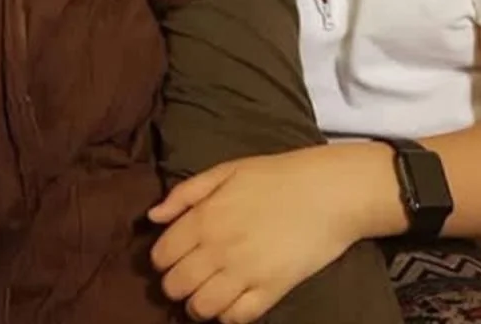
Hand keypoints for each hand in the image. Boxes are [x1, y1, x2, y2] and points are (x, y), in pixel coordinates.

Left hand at [147, 144, 398, 322]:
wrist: (327, 192)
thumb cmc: (274, 176)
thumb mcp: (225, 171)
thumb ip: (185, 193)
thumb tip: (152, 217)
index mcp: (204, 217)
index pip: (162, 255)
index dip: (162, 259)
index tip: (172, 256)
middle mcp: (218, 248)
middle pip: (176, 285)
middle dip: (176, 284)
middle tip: (189, 275)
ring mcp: (245, 273)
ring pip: (201, 308)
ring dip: (197, 304)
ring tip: (206, 293)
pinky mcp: (271, 292)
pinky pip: (236, 318)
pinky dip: (227, 316)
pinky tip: (231, 302)